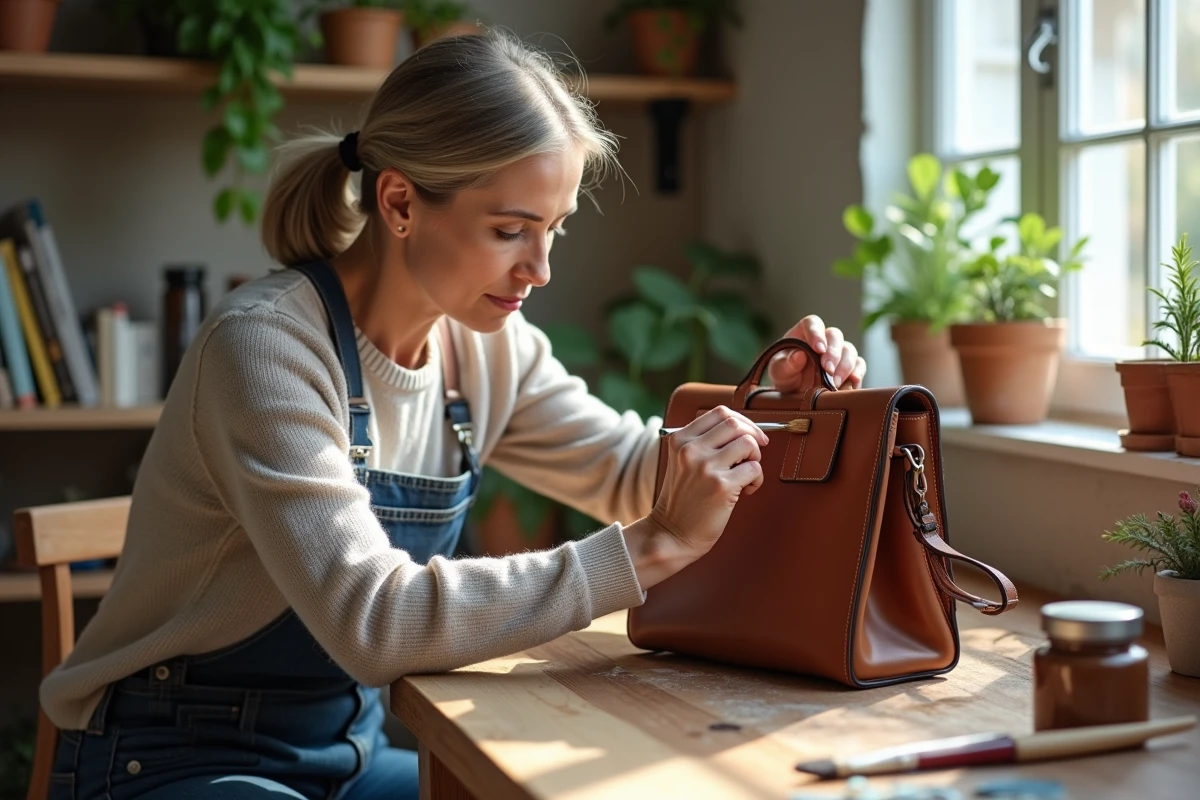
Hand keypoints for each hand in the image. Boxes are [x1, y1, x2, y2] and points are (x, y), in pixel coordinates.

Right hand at [623, 406, 765, 588]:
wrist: (671, 533)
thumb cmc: (682, 500)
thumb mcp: (682, 462)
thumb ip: (704, 443)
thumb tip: (743, 430)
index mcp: (680, 440)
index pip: (719, 412)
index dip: (742, 421)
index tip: (751, 434)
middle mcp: (691, 450)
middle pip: (735, 424)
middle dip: (753, 436)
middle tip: (754, 454)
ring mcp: (706, 467)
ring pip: (748, 443)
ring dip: (755, 458)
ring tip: (746, 473)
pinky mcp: (721, 486)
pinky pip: (754, 469)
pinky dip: (757, 479)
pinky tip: (746, 490)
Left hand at [767, 314, 865, 390]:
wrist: (793, 394)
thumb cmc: (784, 376)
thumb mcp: (779, 371)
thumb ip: (786, 363)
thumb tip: (799, 355)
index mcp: (804, 333)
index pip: (813, 323)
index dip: (816, 334)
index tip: (818, 349)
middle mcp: (824, 339)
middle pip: (835, 336)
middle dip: (833, 353)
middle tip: (828, 371)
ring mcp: (838, 352)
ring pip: (849, 350)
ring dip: (844, 366)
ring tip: (834, 383)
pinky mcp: (850, 367)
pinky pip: (859, 365)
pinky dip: (857, 373)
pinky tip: (851, 384)